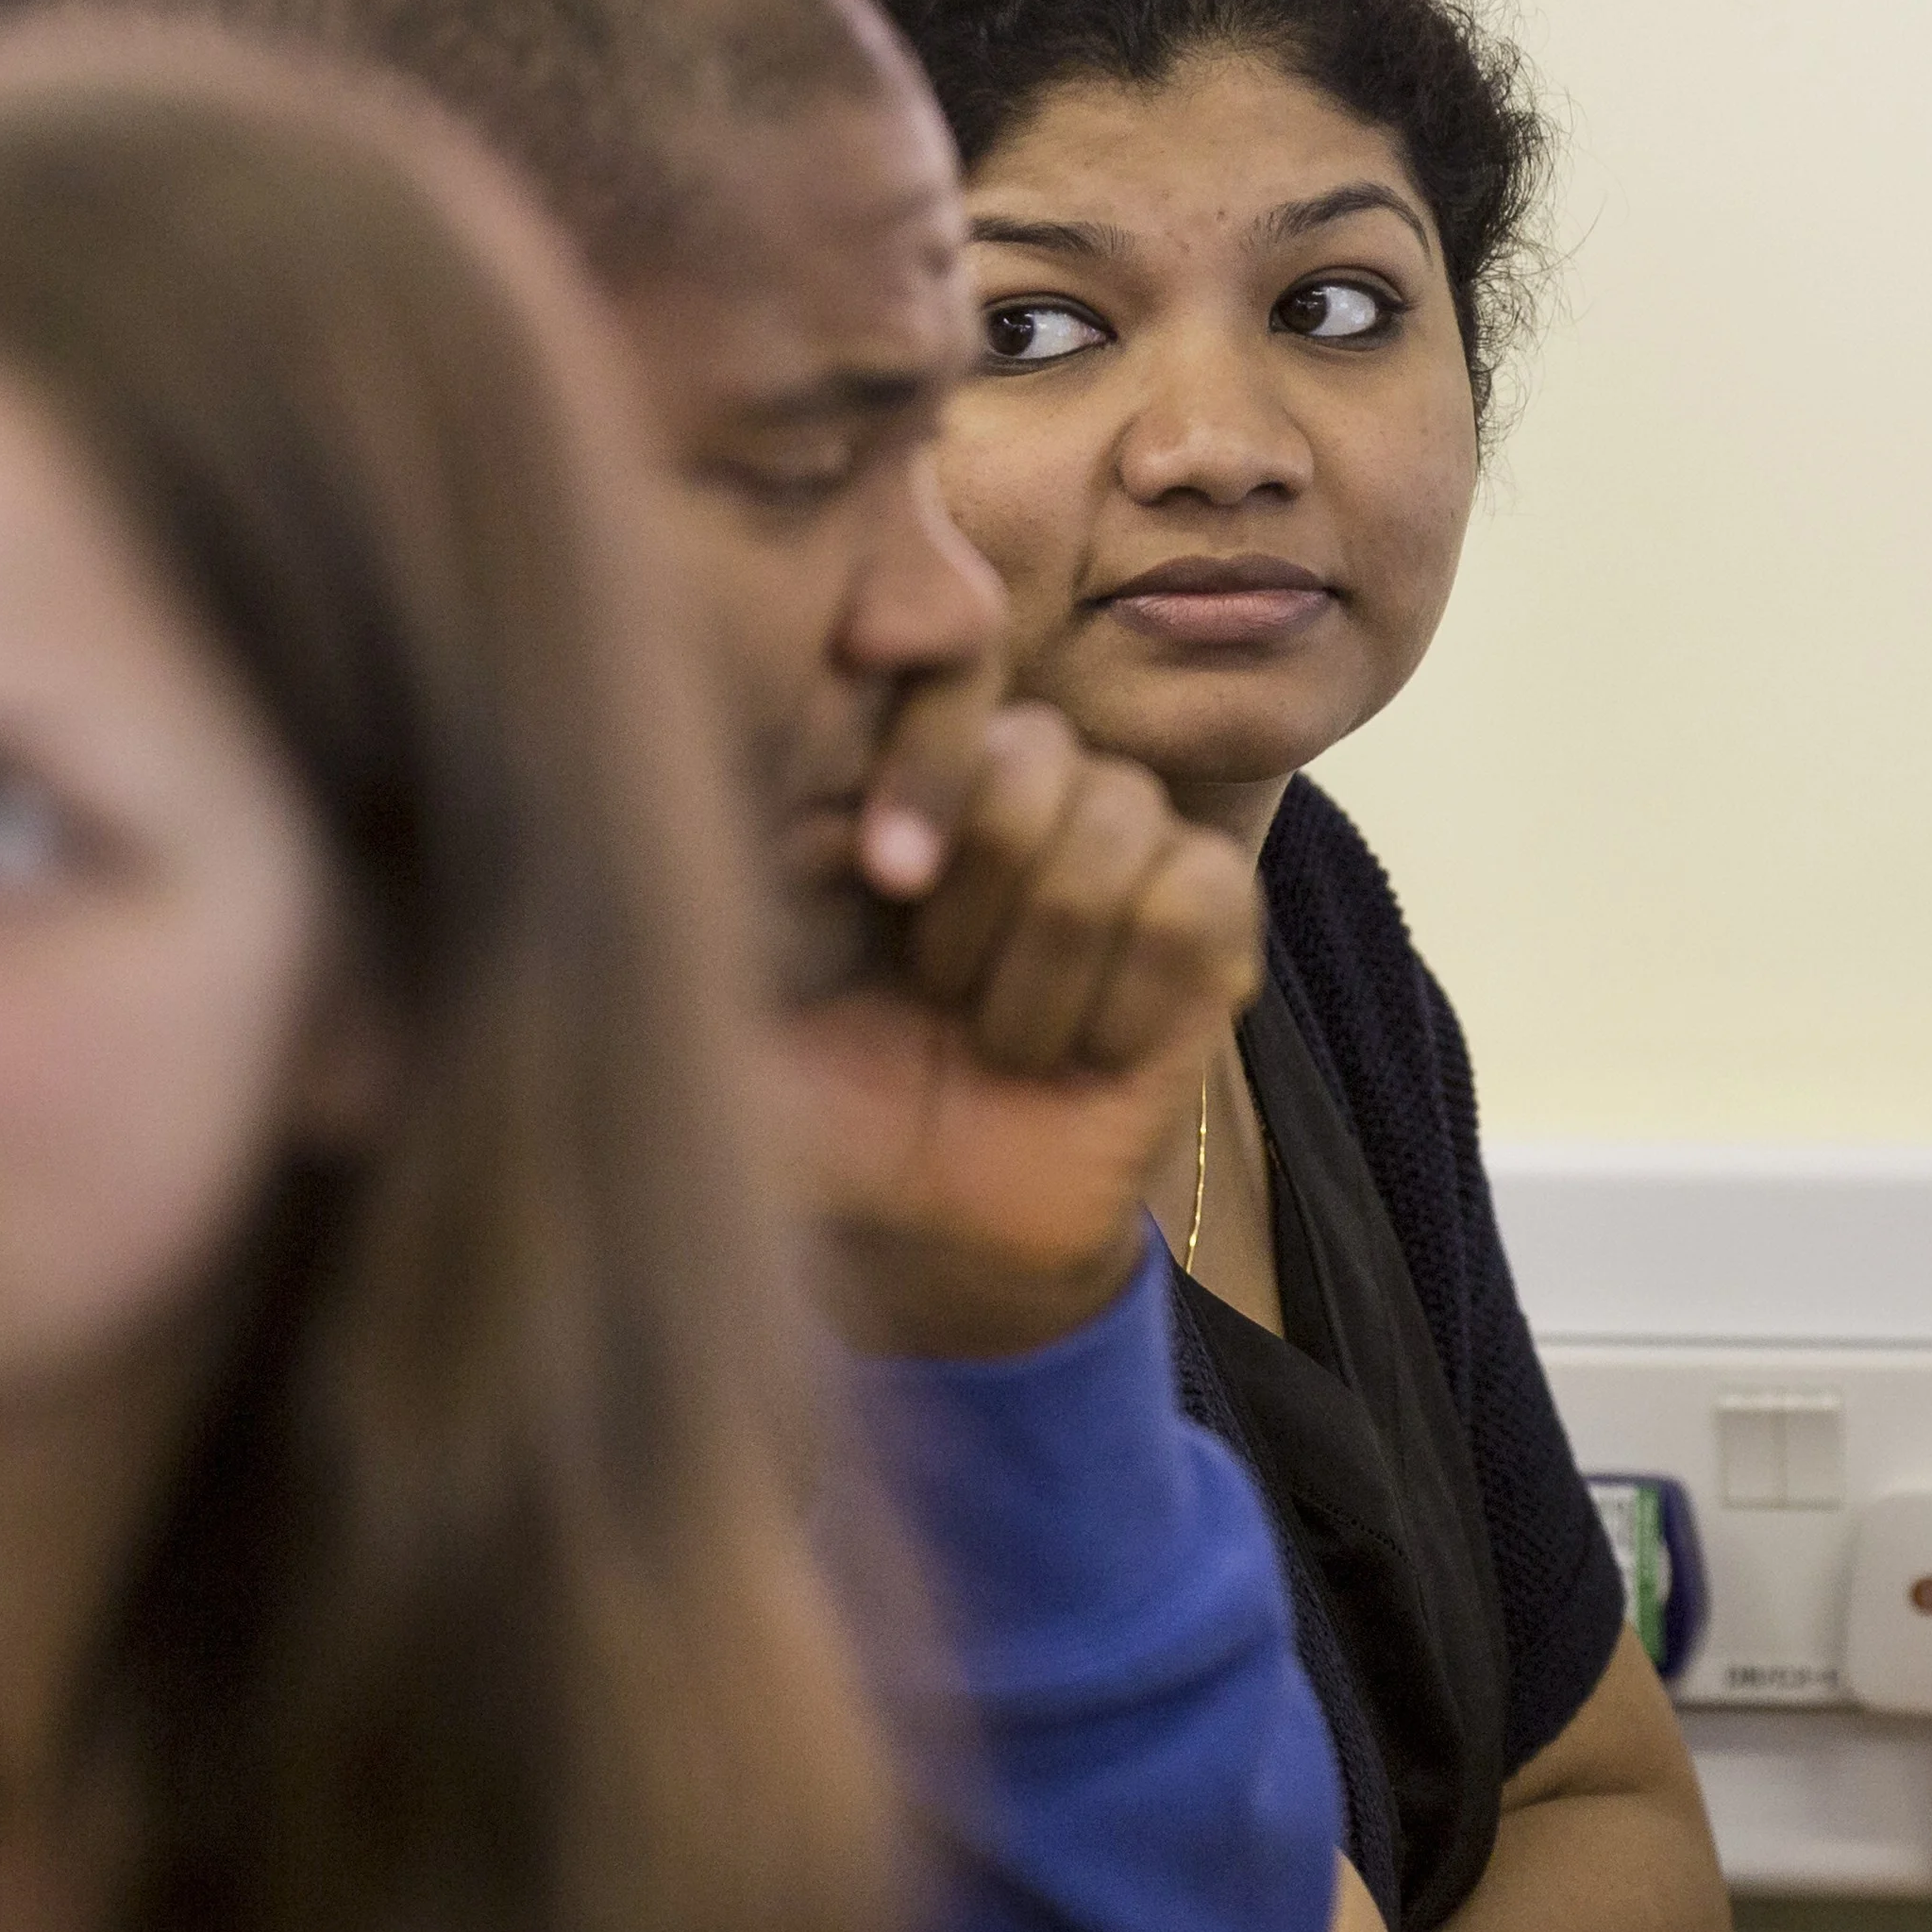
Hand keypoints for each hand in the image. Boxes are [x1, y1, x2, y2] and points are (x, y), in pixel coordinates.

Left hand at [777, 701, 1258, 1359]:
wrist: (924, 1242)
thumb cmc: (821, 1109)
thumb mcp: (734, 990)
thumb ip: (724, 877)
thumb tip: (739, 761)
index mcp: (906, 782)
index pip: (947, 689)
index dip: (922, 776)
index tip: (881, 880)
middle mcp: (1025, 793)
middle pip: (1040, 751)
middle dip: (978, 893)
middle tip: (934, 995)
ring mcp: (1128, 856)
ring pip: (1122, 818)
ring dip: (1045, 960)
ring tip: (999, 1042)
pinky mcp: (1207, 935)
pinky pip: (1197, 898)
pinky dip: (1131, 990)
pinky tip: (1085, 1053)